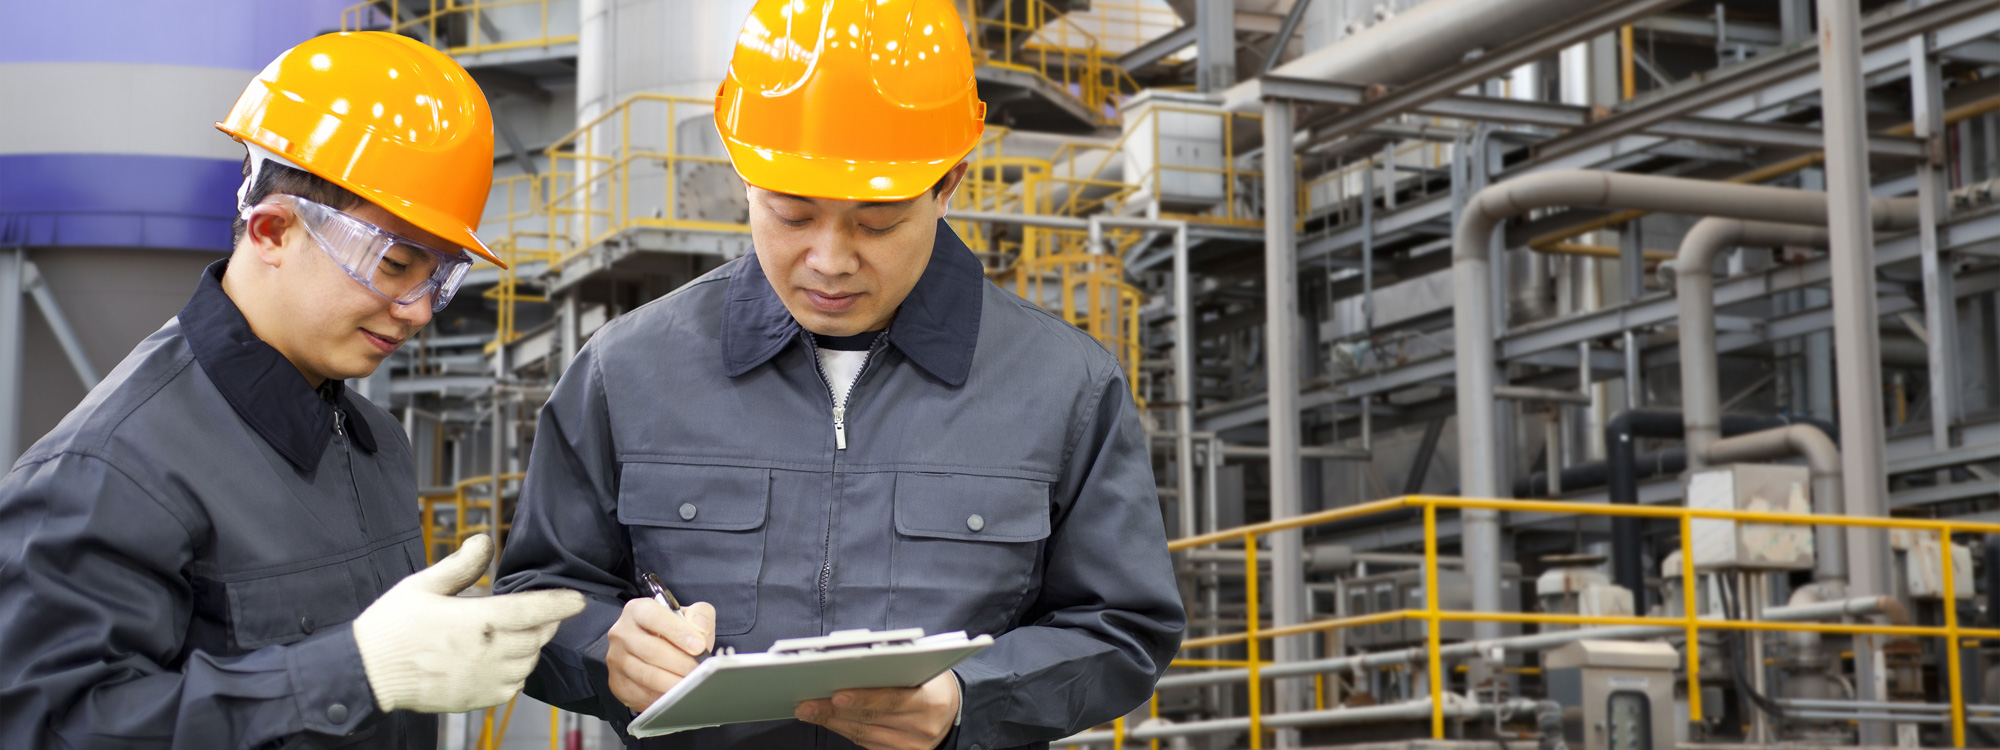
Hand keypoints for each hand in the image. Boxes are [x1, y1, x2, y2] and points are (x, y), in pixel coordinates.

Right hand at [352, 534, 585, 712]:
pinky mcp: (477, 698)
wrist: (368, 672)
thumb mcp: (424, 586)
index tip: (577, 600)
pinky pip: (513, 686)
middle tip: (539, 612)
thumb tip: (484, 541)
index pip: (533, 610)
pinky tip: (501, 659)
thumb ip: (460, 565)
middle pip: (537, 637)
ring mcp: (484, 679)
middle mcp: (487, 653)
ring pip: (528, 662)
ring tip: (515, 634)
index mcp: (477, 621)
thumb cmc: (392, 627)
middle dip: (545, 622)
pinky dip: (516, 672)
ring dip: (530, 647)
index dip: (560, 604)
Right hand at [606, 597, 716, 710]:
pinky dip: (661, 696)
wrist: (655, 652)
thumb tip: (701, 628)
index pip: (655, 617)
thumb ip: (700, 615)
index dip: (678, 632)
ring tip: (691, 684)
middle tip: (699, 670)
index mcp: (638, 610)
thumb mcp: (689, 616)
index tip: (699, 646)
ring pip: (646, 674)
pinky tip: (676, 695)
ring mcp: (617, 659)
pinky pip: (640, 693)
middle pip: (651, 650)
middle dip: (680, 662)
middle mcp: (622, 632)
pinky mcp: (617, 682)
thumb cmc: (673, 633)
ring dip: (672, 682)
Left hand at [795, 670, 960, 749]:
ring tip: (808, 709)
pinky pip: (864, 742)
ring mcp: (910, 746)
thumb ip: (893, 668)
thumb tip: (850, 666)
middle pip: (871, 719)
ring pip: (863, 733)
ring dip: (832, 721)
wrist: (952, 710)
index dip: (863, 698)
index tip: (836, 695)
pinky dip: (843, 729)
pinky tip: (827, 719)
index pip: (893, 700)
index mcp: (931, 702)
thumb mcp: (923, 668)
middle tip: (806, 702)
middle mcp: (922, 728)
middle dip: (833, 710)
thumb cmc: (932, 681)